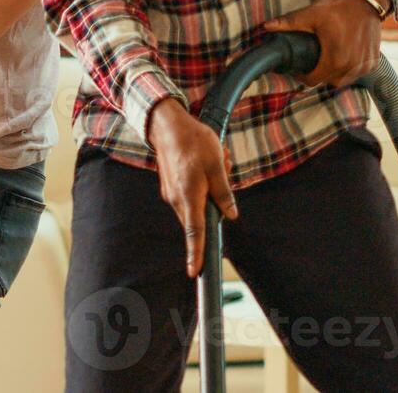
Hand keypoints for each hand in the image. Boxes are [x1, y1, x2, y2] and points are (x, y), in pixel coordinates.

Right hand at [146, 100, 237, 277]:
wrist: (166, 125)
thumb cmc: (194, 142)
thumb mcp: (217, 165)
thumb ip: (224, 193)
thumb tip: (231, 215)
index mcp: (190, 197)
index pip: (196, 233)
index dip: (196, 254)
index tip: (195, 272)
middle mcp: (177, 200)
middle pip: (200, 218)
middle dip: (216, 204)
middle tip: (224, 168)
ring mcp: (171, 194)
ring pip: (196, 204)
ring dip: (210, 189)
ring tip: (216, 160)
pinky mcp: (170, 186)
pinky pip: (190, 195)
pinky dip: (201, 184)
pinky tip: (205, 161)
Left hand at [262, 0, 385, 87]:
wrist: (368, 0)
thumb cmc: (339, 7)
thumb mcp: (312, 14)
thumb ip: (289, 23)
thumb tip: (266, 27)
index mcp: (335, 60)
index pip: (313, 81)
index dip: (303, 76)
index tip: (299, 68)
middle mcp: (351, 67)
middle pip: (327, 81)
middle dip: (318, 73)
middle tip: (313, 59)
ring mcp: (364, 66)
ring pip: (343, 79)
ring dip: (334, 72)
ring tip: (328, 57)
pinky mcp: (373, 62)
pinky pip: (356, 73)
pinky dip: (349, 68)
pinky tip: (344, 55)